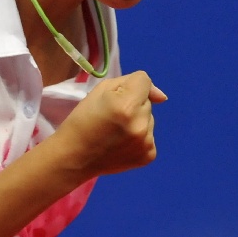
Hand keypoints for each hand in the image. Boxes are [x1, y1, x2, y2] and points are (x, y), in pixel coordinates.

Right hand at [53, 70, 167, 179]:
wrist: (74, 156)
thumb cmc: (83, 119)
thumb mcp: (101, 90)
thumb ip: (132, 83)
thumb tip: (162, 96)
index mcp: (127, 105)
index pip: (144, 80)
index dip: (129, 85)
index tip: (114, 97)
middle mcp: (141, 124)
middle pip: (147, 101)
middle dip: (133, 104)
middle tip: (111, 116)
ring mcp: (146, 142)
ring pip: (149, 119)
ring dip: (137, 121)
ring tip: (115, 131)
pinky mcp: (148, 156)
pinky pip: (149, 136)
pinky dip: (138, 137)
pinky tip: (121, 143)